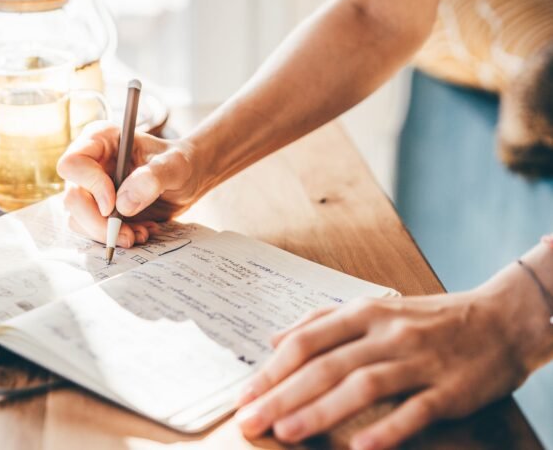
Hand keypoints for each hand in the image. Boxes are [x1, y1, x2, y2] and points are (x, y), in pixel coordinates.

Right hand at [57, 120, 199, 246]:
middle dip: (99, 223)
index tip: (114, 205)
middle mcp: (89, 163)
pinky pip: (92, 230)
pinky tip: (140, 231)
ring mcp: (90, 188)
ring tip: (142, 233)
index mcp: (100, 139)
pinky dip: (115, 237)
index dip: (91, 187)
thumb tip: (123, 204)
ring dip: (109, 234)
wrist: (187, 180)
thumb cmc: (180, 163)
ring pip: (77, 219)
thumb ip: (153, 178)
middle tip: (129, 236)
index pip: (73, 164)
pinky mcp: (96, 209)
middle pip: (72, 198)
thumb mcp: (175, 166)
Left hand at [234, 276, 546, 449]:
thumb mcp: (373, 308)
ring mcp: (418, 360)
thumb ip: (321, 321)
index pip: (306, 341)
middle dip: (282, 395)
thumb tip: (273, 340)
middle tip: (250, 421)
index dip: (272, 369)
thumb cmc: (427, 319)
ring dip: (321, 410)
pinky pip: (415, 410)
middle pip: (326, 365)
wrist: (500, 320)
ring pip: (363, 385)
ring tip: (287, 432)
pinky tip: (361, 447)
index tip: (244, 395)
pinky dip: (388, 428)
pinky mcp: (449, 389)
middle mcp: (386, 333)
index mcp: (364, 312)